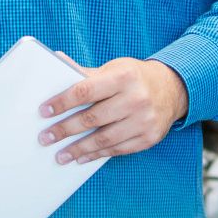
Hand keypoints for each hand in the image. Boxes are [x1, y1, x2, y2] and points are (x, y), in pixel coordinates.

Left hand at [38, 56, 188, 164]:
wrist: (172, 89)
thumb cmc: (134, 77)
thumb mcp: (113, 69)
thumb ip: (86, 72)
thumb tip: (56, 61)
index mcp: (123, 77)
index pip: (85, 91)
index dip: (62, 102)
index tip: (45, 111)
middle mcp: (136, 99)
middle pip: (92, 118)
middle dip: (65, 130)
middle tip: (45, 137)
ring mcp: (144, 121)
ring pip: (104, 139)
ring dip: (78, 149)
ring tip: (60, 154)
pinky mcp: (149, 138)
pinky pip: (117, 150)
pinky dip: (97, 155)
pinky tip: (81, 157)